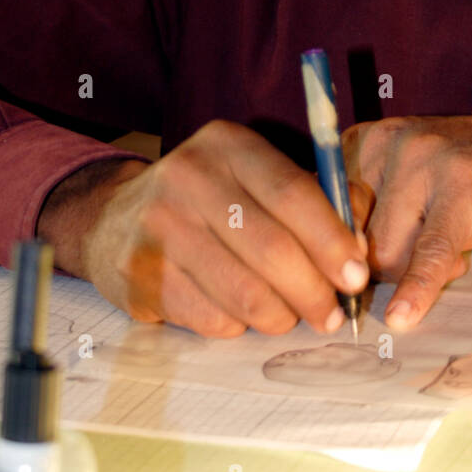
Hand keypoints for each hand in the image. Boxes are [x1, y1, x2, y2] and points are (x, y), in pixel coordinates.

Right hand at [47, 121, 370, 336]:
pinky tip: (240, 315)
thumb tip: (359, 246)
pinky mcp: (139, 274)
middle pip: (272, 248)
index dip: (332, 240)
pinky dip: (238, 326)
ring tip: (289, 318)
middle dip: (313, 291)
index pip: (293, 193)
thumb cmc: (210, 200)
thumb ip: (316, 198)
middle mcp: (189, 176)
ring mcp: (159, 226)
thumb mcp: (257, 175)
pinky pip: (210, 317)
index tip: (356, 276)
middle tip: (331, 315)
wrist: (113, 217)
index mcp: (229, 144)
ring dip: (280, 316)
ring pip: (243, 292)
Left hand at [342, 111, 471, 329]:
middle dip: (386, 268)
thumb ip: (378, 220)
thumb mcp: (418, 189)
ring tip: (458, 251)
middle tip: (429, 258)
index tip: (352, 283)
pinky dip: (417, 288)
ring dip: (417, 273)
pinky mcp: (465, 189)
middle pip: (356, 239)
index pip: (326, 214)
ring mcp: (428, 160)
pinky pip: (430, 252)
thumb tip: (339, 280)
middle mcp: (390, 143)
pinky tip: (404, 316)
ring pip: (389, 251)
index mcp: (368, 140)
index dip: (340, 256)